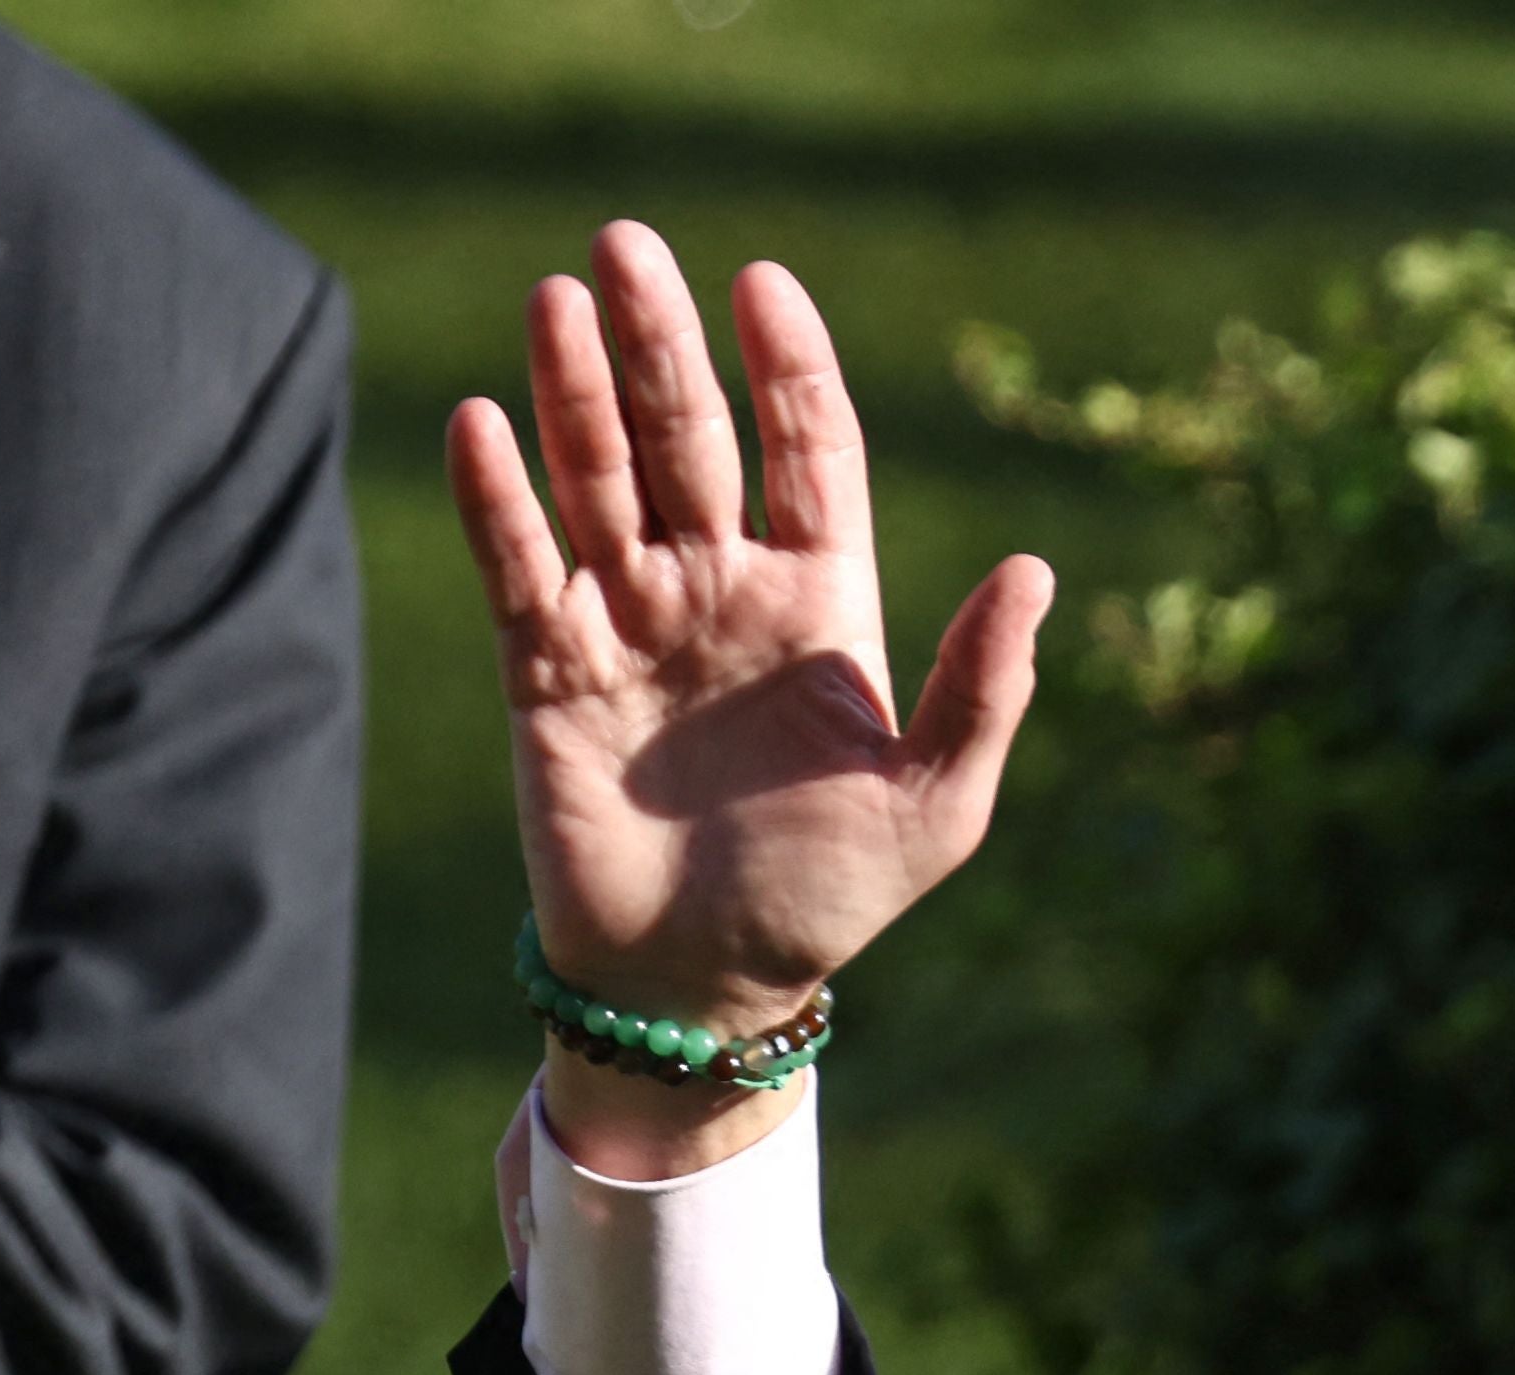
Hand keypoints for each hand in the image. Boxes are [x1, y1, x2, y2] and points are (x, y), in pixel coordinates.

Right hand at [449, 224, 1047, 1178]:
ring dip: (576, 391)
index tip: (761, 283)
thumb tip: (1033, 567)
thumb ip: (982, 687)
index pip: (806, 449)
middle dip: (659, 344)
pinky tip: (480, 421)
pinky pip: (520, 568)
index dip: (785, 364)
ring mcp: (631, 622)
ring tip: (558, 299)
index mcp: (819, 601)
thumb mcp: (936, 805)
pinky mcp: (550, 671)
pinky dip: (497, 499)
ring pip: (599, 479)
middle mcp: (720, 589)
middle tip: (627, 244)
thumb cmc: (830, 897)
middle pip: (689, 436)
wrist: (705, 990)